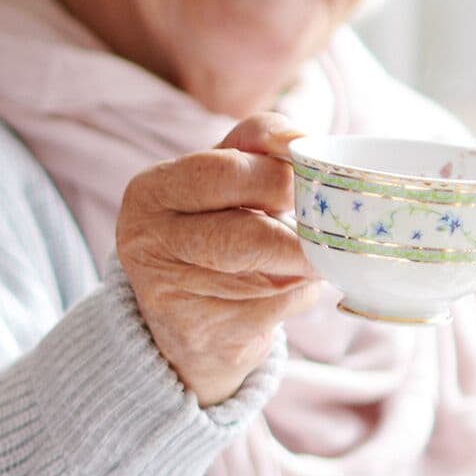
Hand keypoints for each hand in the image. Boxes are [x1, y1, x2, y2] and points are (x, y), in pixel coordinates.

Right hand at [113, 120, 333, 405]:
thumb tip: (299, 140)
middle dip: (302, 231)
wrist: (181, 317)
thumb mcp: (219, 173)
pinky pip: (279, 309)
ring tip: (304, 254)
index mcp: (149, 191)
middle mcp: (149, 244)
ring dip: (306, 265)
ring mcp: (174, 297)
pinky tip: (285, 288)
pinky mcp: (206, 336)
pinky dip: (299, 295)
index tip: (308, 180)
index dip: (280, 176)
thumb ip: (257, 140)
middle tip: (326, 225)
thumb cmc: (211, 225)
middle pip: (251, 235)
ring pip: (274, 276)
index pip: (227, 172)